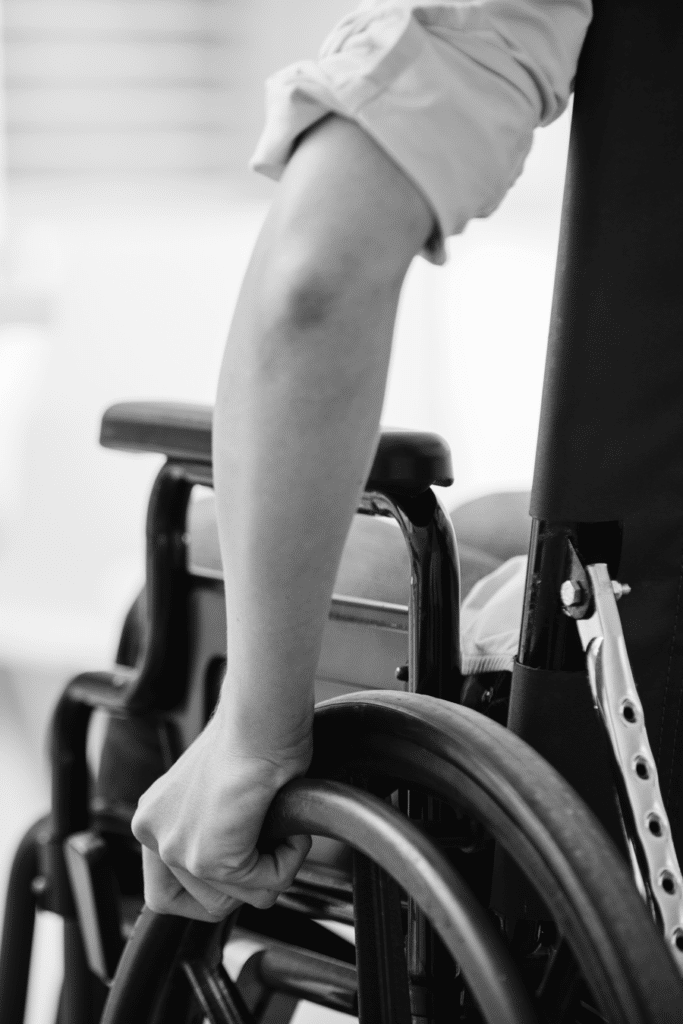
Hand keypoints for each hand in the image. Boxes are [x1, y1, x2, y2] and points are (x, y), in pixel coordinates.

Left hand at [131, 706, 311, 920]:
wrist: (262, 714)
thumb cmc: (254, 731)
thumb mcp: (221, 788)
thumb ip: (215, 826)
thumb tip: (245, 862)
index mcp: (153, 816)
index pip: (166, 892)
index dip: (211, 891)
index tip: (244, 874)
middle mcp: (153, 834)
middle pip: (201, 904)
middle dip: (245, 886)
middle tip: (271, 849)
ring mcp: (178, 849)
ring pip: (236, 900)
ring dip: (272, 871)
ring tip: (285, 830)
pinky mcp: (210, 858)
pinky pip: (263, 887)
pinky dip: (288, 862)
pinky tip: (291, 827)